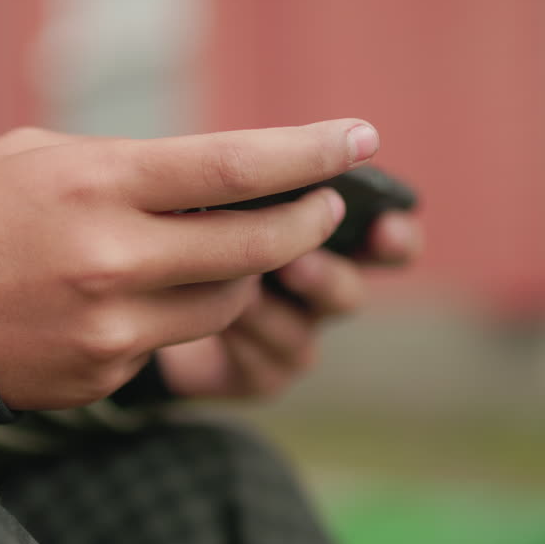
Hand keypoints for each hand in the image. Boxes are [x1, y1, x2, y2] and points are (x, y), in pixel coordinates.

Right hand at [0, 120, 379, 409]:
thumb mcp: (49, 156)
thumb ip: (141, 167)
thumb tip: (229, 179)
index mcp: (97, 183)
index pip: (235, 167)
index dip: (309, 152)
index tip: (358, 138)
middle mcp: (110, 259)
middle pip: (254, 243)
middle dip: (306, 223)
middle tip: (323, 207)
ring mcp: (109, 328)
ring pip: (227, 303)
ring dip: (243, 274)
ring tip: (223, 249)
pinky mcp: (104, 376)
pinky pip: (174, 342)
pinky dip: (177, 313)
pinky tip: (137, 294)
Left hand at [157, 209, 422, 398]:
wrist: (147, 295)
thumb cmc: (194, 224)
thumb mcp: (223, 195)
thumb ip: (253, 185)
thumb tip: (265, 166)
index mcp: (330, 236)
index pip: (389, 240)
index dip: (397, 237)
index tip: (384, 226)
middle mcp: (323, 290)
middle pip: (350, 294)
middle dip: (326, 278)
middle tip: (295, 262)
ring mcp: (297, 337)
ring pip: (301, 334)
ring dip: (264, 309)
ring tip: (228, 286)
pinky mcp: (264, 377)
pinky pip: (264, 366)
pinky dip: (236, 340)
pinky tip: (199, 318)